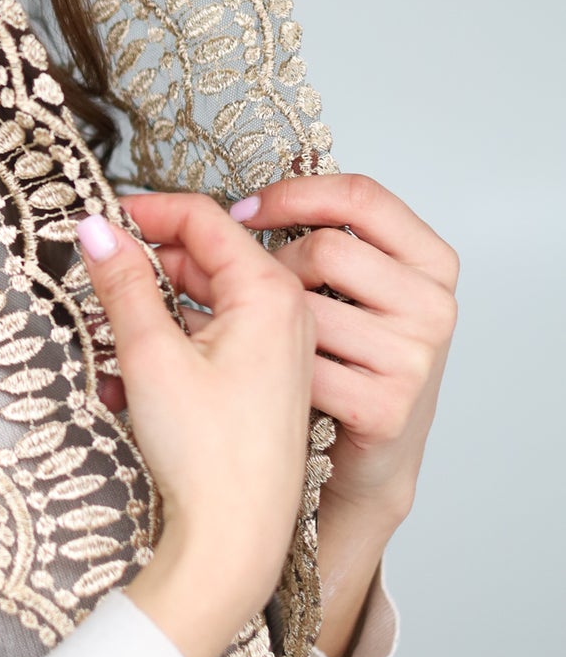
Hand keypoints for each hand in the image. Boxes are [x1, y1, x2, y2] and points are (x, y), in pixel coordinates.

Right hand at [75, 197, 316, 656]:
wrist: (238, 541)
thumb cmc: (209, 456)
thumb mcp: (150, 355)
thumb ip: (123, 283)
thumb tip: (97, 229)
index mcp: (270, 292)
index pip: (203, 218)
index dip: (146, 211)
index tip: (99, 218)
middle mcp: (286, 312)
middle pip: (205, 256)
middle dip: (144, 266)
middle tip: (92, 279)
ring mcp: (282, 347)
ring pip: (206, 299)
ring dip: (151, 308)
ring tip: (104, 334)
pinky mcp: (268, 379)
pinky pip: (215, 335)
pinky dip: (171, 341)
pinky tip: (129, 373)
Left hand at [124, 173, 458, 529]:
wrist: (370, 462)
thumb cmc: (350, 366)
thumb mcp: (349, 293)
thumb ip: (317, 242)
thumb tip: (233, 207)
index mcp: (429, 262)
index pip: (361, 196)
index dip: (294, 194)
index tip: (244, 210)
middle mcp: (431, 306)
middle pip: (324, 249)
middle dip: (265, 264)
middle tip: (225, 284)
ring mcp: (412, 358)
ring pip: (304, 306)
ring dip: (253, 317)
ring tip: (229, 331)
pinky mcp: (386, 407)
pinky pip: (300, 364)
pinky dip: (264, 367)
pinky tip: (257, 374)